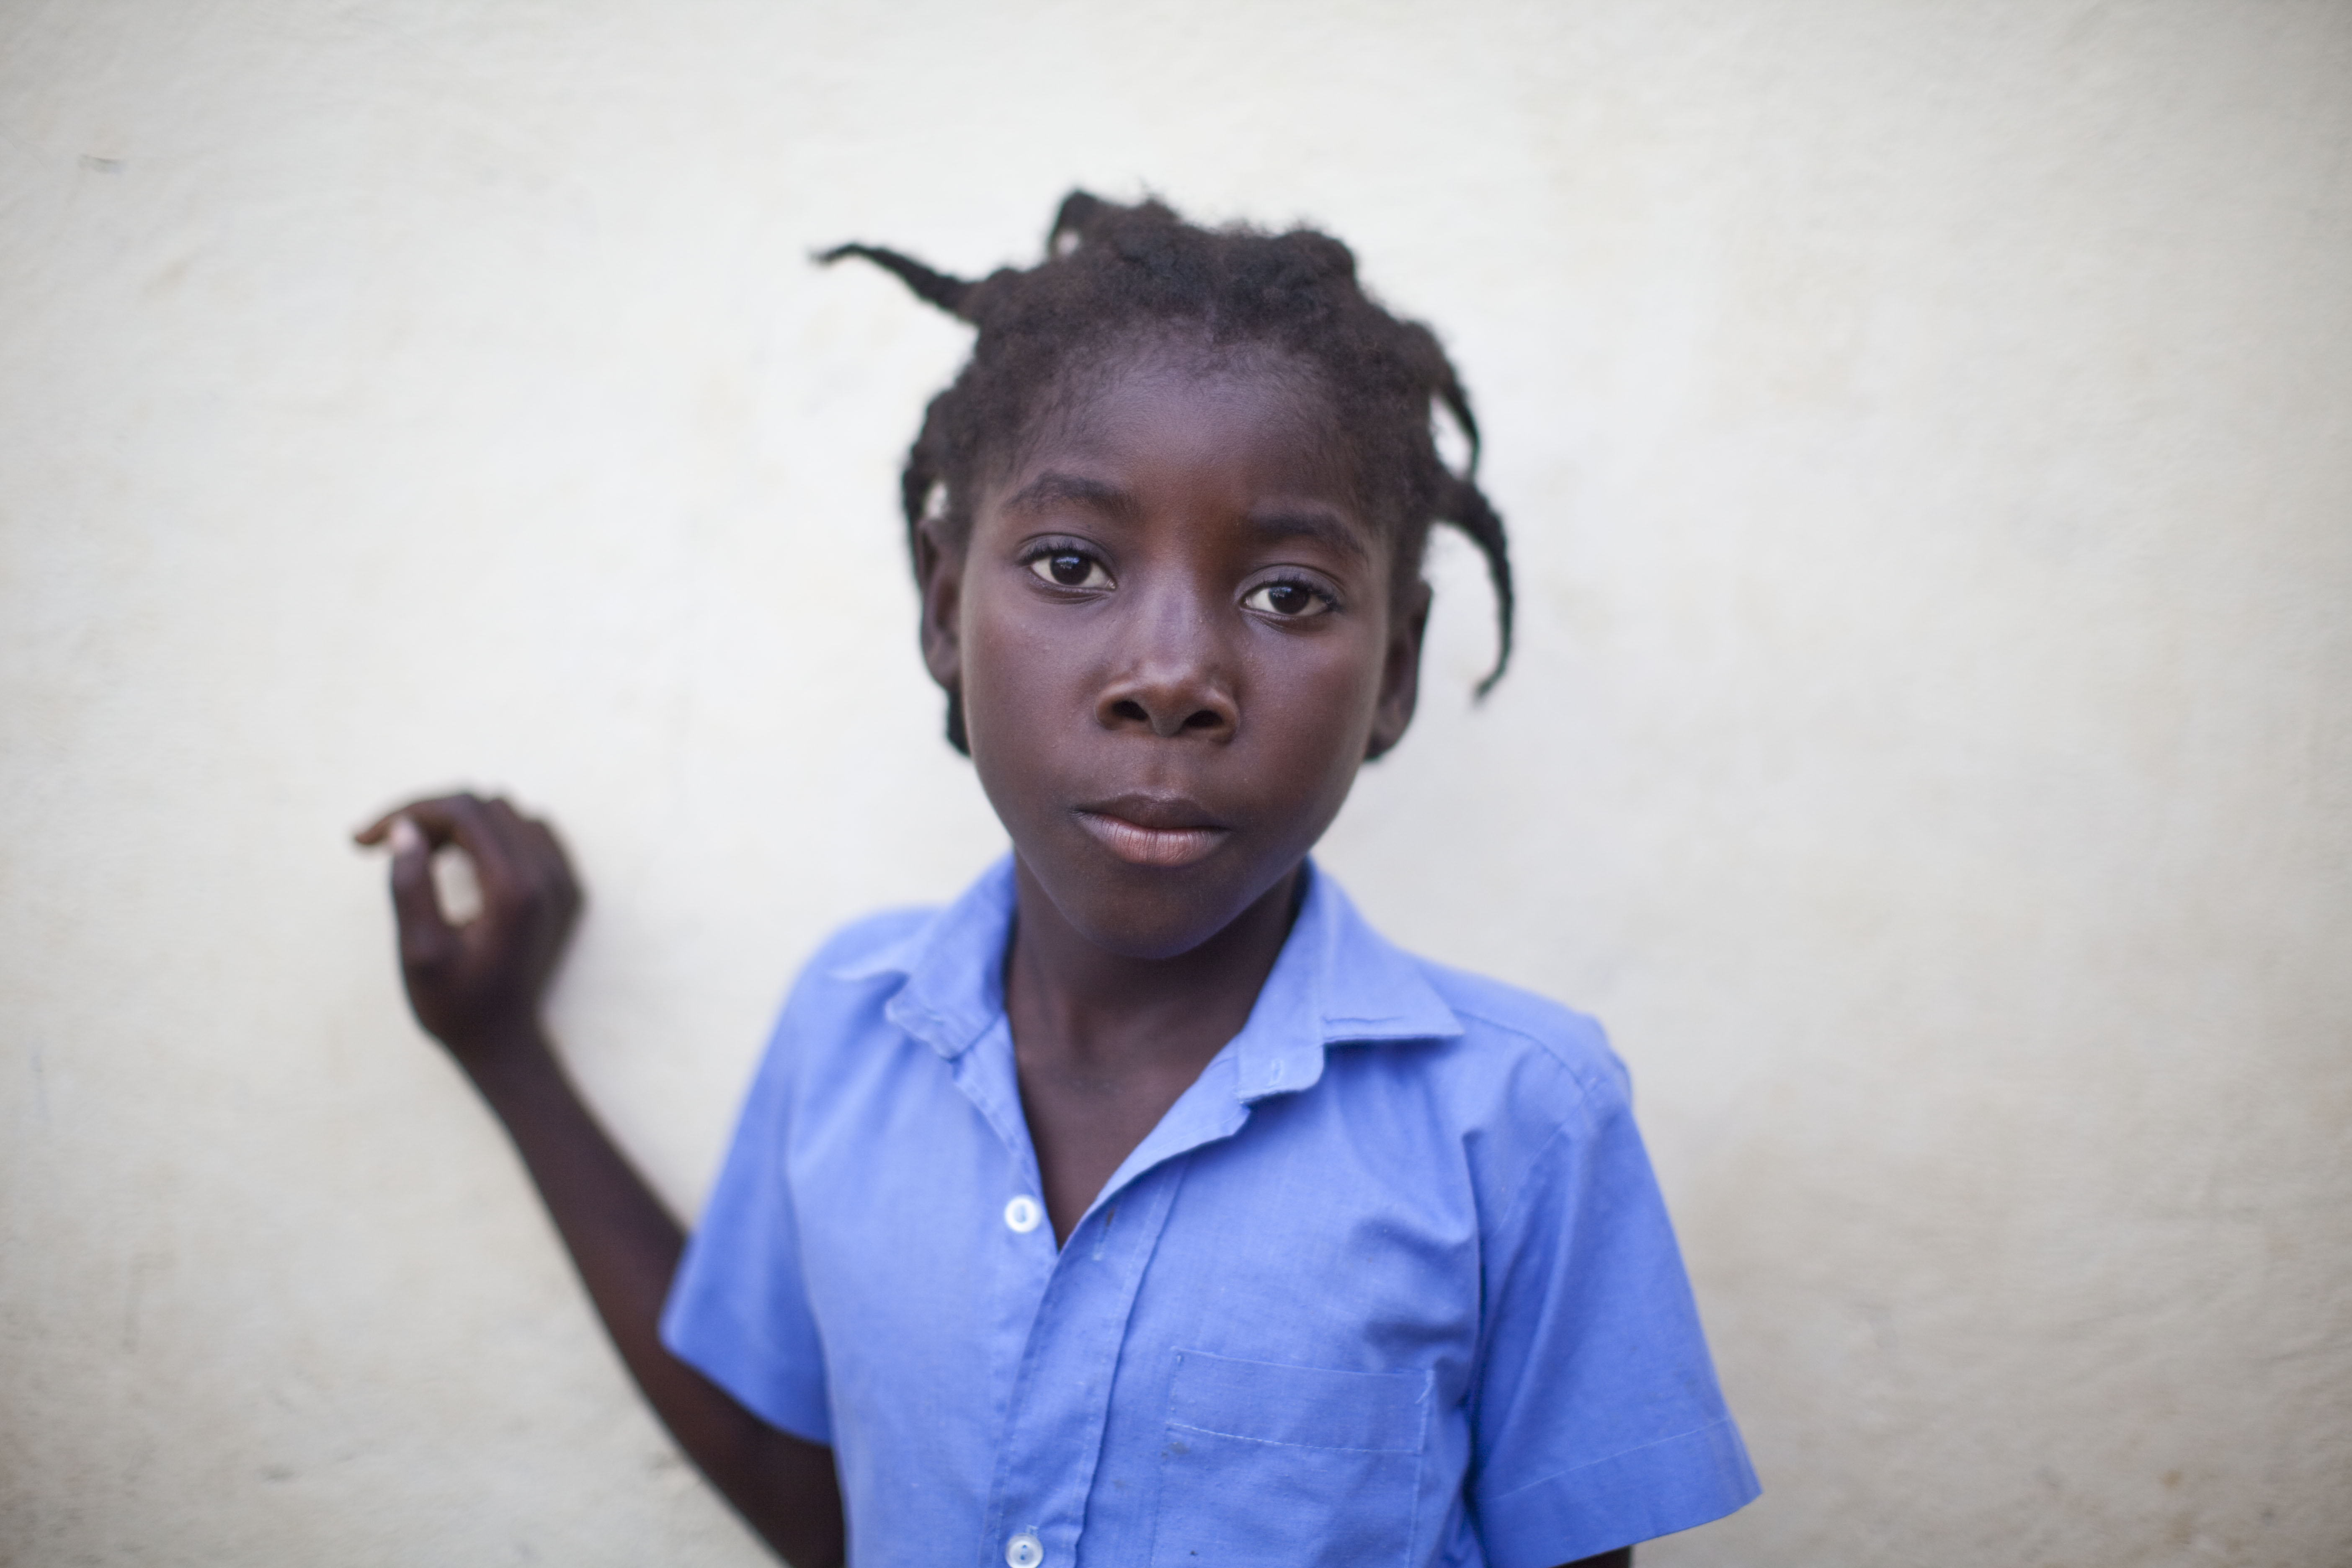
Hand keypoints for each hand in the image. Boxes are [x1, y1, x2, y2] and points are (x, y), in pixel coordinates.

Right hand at [354, 792, 582, 1066]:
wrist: (505, 1045)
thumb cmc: (456, 1008)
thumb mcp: (419, 953)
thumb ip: (411, 886)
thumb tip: (405, 829)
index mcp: (516, 889)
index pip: (464, 811)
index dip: (409, 812)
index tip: (364, 840)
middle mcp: (551, 876)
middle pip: (485, 806)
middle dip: (428, 814)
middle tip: (383, 845)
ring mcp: (565, 882)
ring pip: (507, 815)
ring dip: (457, 822)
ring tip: (417, 853)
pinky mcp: (567, 891)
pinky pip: (530, 834)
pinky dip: (490, 835)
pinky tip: (459, 858)